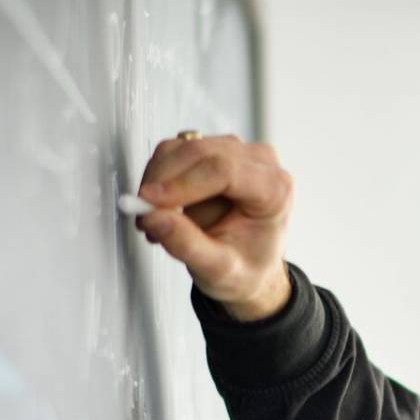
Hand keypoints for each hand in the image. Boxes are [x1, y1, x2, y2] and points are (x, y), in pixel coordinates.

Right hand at [134, 134, 293, 320]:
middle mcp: (260, 162)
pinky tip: (162, 208)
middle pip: (199, 153)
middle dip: (163, 184)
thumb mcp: (218, 270)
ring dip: (159, 183)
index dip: (181, 183)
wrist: (250, 269)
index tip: (149, 203)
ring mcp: (236, 152)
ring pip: (181, 149)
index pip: (223, 170)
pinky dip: (159, 178)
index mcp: (274, 189)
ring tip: (156, 221)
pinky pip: (174, 152)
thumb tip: (154, 218)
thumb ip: (187, 245)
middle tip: (144, 217)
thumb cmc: (245, 269)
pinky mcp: (213, 151)